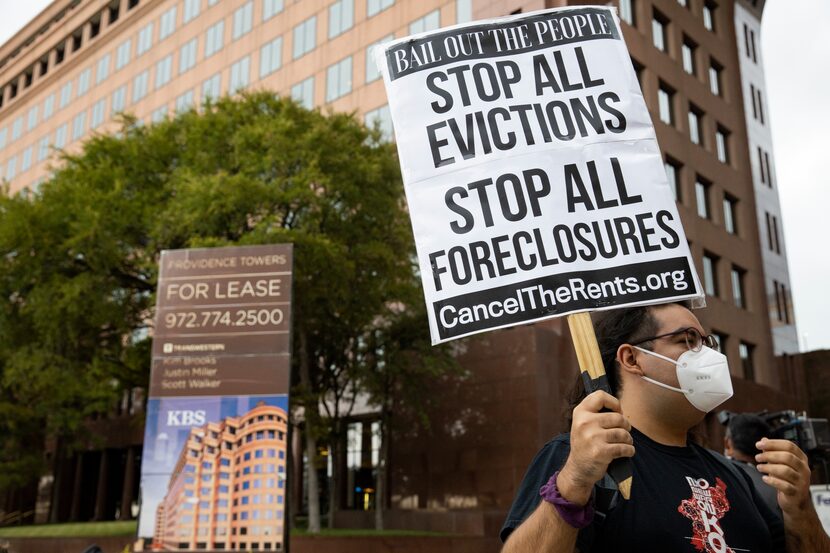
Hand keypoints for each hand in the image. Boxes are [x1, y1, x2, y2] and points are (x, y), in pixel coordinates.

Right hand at [558, 390, 633, 505]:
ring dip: (628, 440)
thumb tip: (620, 409)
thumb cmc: (585, 444)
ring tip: (625, 443)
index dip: (614, 403)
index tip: (617, 412)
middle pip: (618, 417)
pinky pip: (625, 448)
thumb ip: (596, 413)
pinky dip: (629, 450)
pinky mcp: (601, 452)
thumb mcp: (582, 424)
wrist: (578, 469)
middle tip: (624, 432)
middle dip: (626, 426)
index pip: (600, 396)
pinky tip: (626, 452)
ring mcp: (592, 437)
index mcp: (580, 413)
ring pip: (623, 433)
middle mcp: (584, 423)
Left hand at [755, 438, 815, 527]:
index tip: (758, 445)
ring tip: (759, 467)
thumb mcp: (780, 464)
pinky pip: (784, 485)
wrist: (795, 501)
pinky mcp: (796, 493)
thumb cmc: (787, 479)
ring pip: (785, 471)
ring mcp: (802, 481)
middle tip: (757, 457)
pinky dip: (772, 481)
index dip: (773, 443)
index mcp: (801, 459)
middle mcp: (804, 469)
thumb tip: (763, 440)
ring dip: (769, 467)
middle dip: (769, 455)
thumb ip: (773, 452)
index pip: (789, 446)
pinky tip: (764, 478)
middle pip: (788, 457)